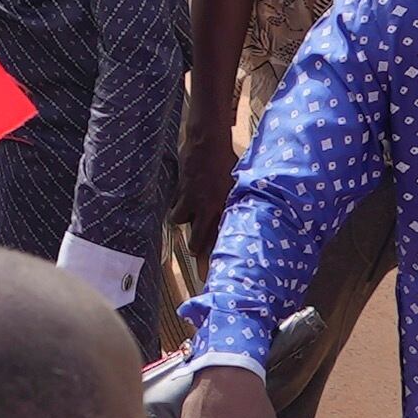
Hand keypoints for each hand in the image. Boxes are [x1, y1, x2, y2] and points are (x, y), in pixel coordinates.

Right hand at [173, 104, 238, 259]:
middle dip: (195, 249)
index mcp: (222, 207)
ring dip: (183, 221)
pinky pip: (175, 205)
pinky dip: (178, 205)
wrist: (206, 141)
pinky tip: (182, 201)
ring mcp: (190, 199)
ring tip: (188, 218)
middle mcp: (205, 207)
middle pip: (195, 241)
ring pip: (180, 222)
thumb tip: (242, 215)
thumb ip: (235, 202)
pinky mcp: (179, 190)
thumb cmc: (227, 159)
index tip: (207, 276)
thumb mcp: (238, 183)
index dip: (210, 261)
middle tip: (196, 252)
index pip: (215, 241)